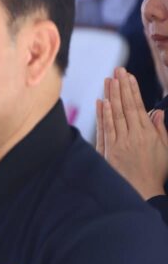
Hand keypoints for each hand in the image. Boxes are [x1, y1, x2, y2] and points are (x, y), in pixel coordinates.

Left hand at [96, 67, 167, 198]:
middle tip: (117, 70)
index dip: (133, 90)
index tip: (129, 76)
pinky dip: (103, 114)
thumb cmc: (155, 172)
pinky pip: (105, 129)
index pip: (138, 107)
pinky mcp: (109, 151)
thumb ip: (160, 130)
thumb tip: (157, 112)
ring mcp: (120, 143)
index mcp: (148, 135)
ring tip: (108, 80)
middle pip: (125, 107)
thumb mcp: (165, 150)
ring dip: (111, 95)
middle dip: (121, 87)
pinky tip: (101, 102)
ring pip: (115, 115)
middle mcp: (133, 136)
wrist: (142, 193)